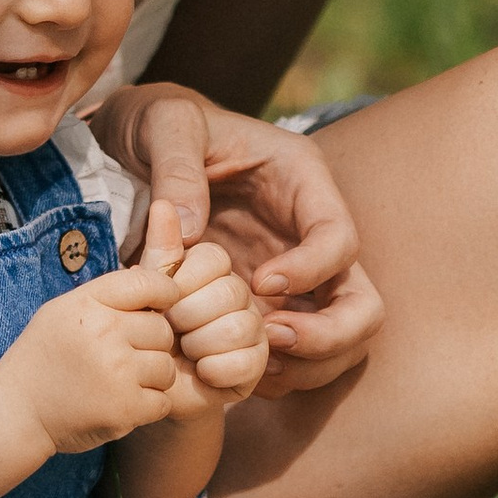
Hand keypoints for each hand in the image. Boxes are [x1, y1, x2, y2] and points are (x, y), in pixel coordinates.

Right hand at [0, 253, 179, 455]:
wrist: (16, 411)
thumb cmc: (43, 358)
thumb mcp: (63, 311)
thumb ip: (106, 296)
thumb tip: (157, 279)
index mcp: (88, 305)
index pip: (148, 283)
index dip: (166, 293)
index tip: (162, 306)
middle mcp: (104, 333)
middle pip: (163, 330)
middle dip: (152, 344)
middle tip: (127, 357)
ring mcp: (117, 372)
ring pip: (166, 368)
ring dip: (152, 378)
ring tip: (123, 383)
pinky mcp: (125, 409)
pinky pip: (162, 402)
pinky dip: (148, 407)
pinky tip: (123, 404)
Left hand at [101, 85, 384, 393]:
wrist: (134, 148)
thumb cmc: (158, 124)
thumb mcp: (163, 122)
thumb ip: (175, 165)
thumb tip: (188, 230)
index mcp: (302, 181)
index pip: (339, 237)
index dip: (312, 269)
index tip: (260, 281)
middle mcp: (308, 235)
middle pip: (362, 302)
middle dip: (329, 334)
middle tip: (269, 339)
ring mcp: (292, 277)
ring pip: (340, 342)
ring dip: (304, 365)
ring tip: (248, 365)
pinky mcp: (264, 308)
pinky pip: (292, 358)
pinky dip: (269, 374)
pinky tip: (225, 369)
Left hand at [136, 199, 269, 422]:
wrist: (145, 380)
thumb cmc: (145, 329)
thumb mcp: (147, 285)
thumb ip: (161, 247)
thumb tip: (164, 208)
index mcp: (214, 266)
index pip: (213, 258)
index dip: (185, 281)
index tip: (166, 297)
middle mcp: (241, 290)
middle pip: (230, 291)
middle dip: (188, 316)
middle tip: (170, 327)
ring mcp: (254, 326)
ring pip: (240, 326)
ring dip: (201, 344)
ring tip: (185, 350)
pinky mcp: (259, 361)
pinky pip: (249, 361)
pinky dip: (216, 369)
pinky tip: (202, 371)